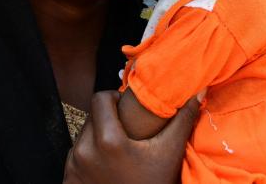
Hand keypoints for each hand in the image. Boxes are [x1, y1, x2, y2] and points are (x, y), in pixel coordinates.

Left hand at [63, 90, 200, 183]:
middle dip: (107, 117)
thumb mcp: (168, 156)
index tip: (125, 108)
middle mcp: (85, 150)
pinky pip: (77, 152)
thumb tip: (196, 92)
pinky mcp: (69, 176)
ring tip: (117, 149)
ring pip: (84, 133)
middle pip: (92, 115)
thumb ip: (182, 122)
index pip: (100, 98)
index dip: (113, 98)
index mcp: (107, 140)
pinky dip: (90, 153)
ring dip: (98, 134)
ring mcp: (74, 164)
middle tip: (125, 128)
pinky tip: (106, 164)